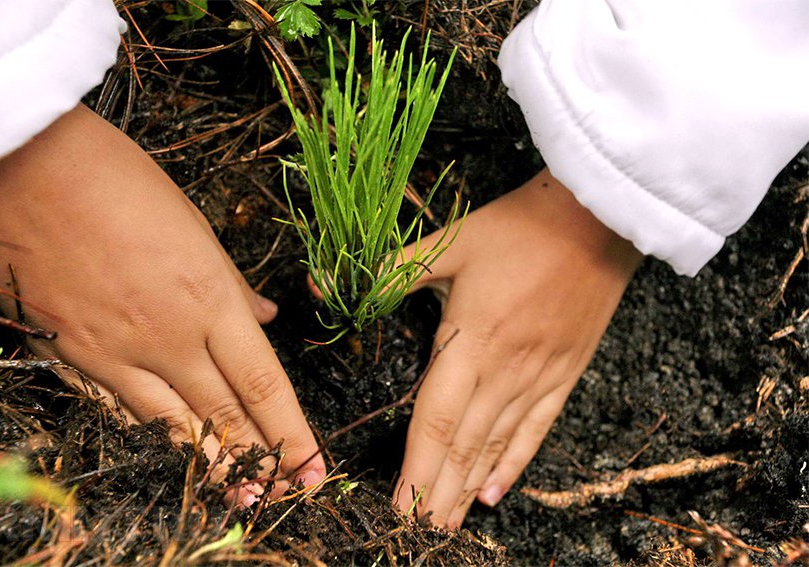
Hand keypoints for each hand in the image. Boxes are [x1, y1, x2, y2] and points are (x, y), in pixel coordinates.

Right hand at [0, 104, 324, 501]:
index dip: (293, 433)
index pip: (264, 384)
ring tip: (239, 498)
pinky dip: (147, 439)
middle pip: (224, 416)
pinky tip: (167, 459)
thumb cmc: (117, 180)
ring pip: (172, 428)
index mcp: (208, 298)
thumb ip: (230, 284)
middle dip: (261, 462)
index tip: (314, 466)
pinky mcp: (67, 356)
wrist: (26, 165)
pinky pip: (116, 412)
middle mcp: (168, 337)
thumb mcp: (193, 224)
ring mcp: (114, 352)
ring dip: (210, 467)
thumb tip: (262, 318)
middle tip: (286, 496)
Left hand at [393, 169, 642, 526]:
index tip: (399, 506)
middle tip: (416, 534)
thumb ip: (389, 272)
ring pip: (496, 446)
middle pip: (464, 445)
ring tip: (446, 527)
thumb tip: (324, 282)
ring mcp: (539, 376)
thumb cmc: (519, 227)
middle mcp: (505, 369)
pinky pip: (537, 429)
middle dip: (436, 493)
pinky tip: (494, 494)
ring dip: (467, 489)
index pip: (436, 419)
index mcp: (471, 339)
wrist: (598, 219)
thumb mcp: (450, 242)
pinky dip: (514, 465)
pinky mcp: (565, 374)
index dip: (416, 468)